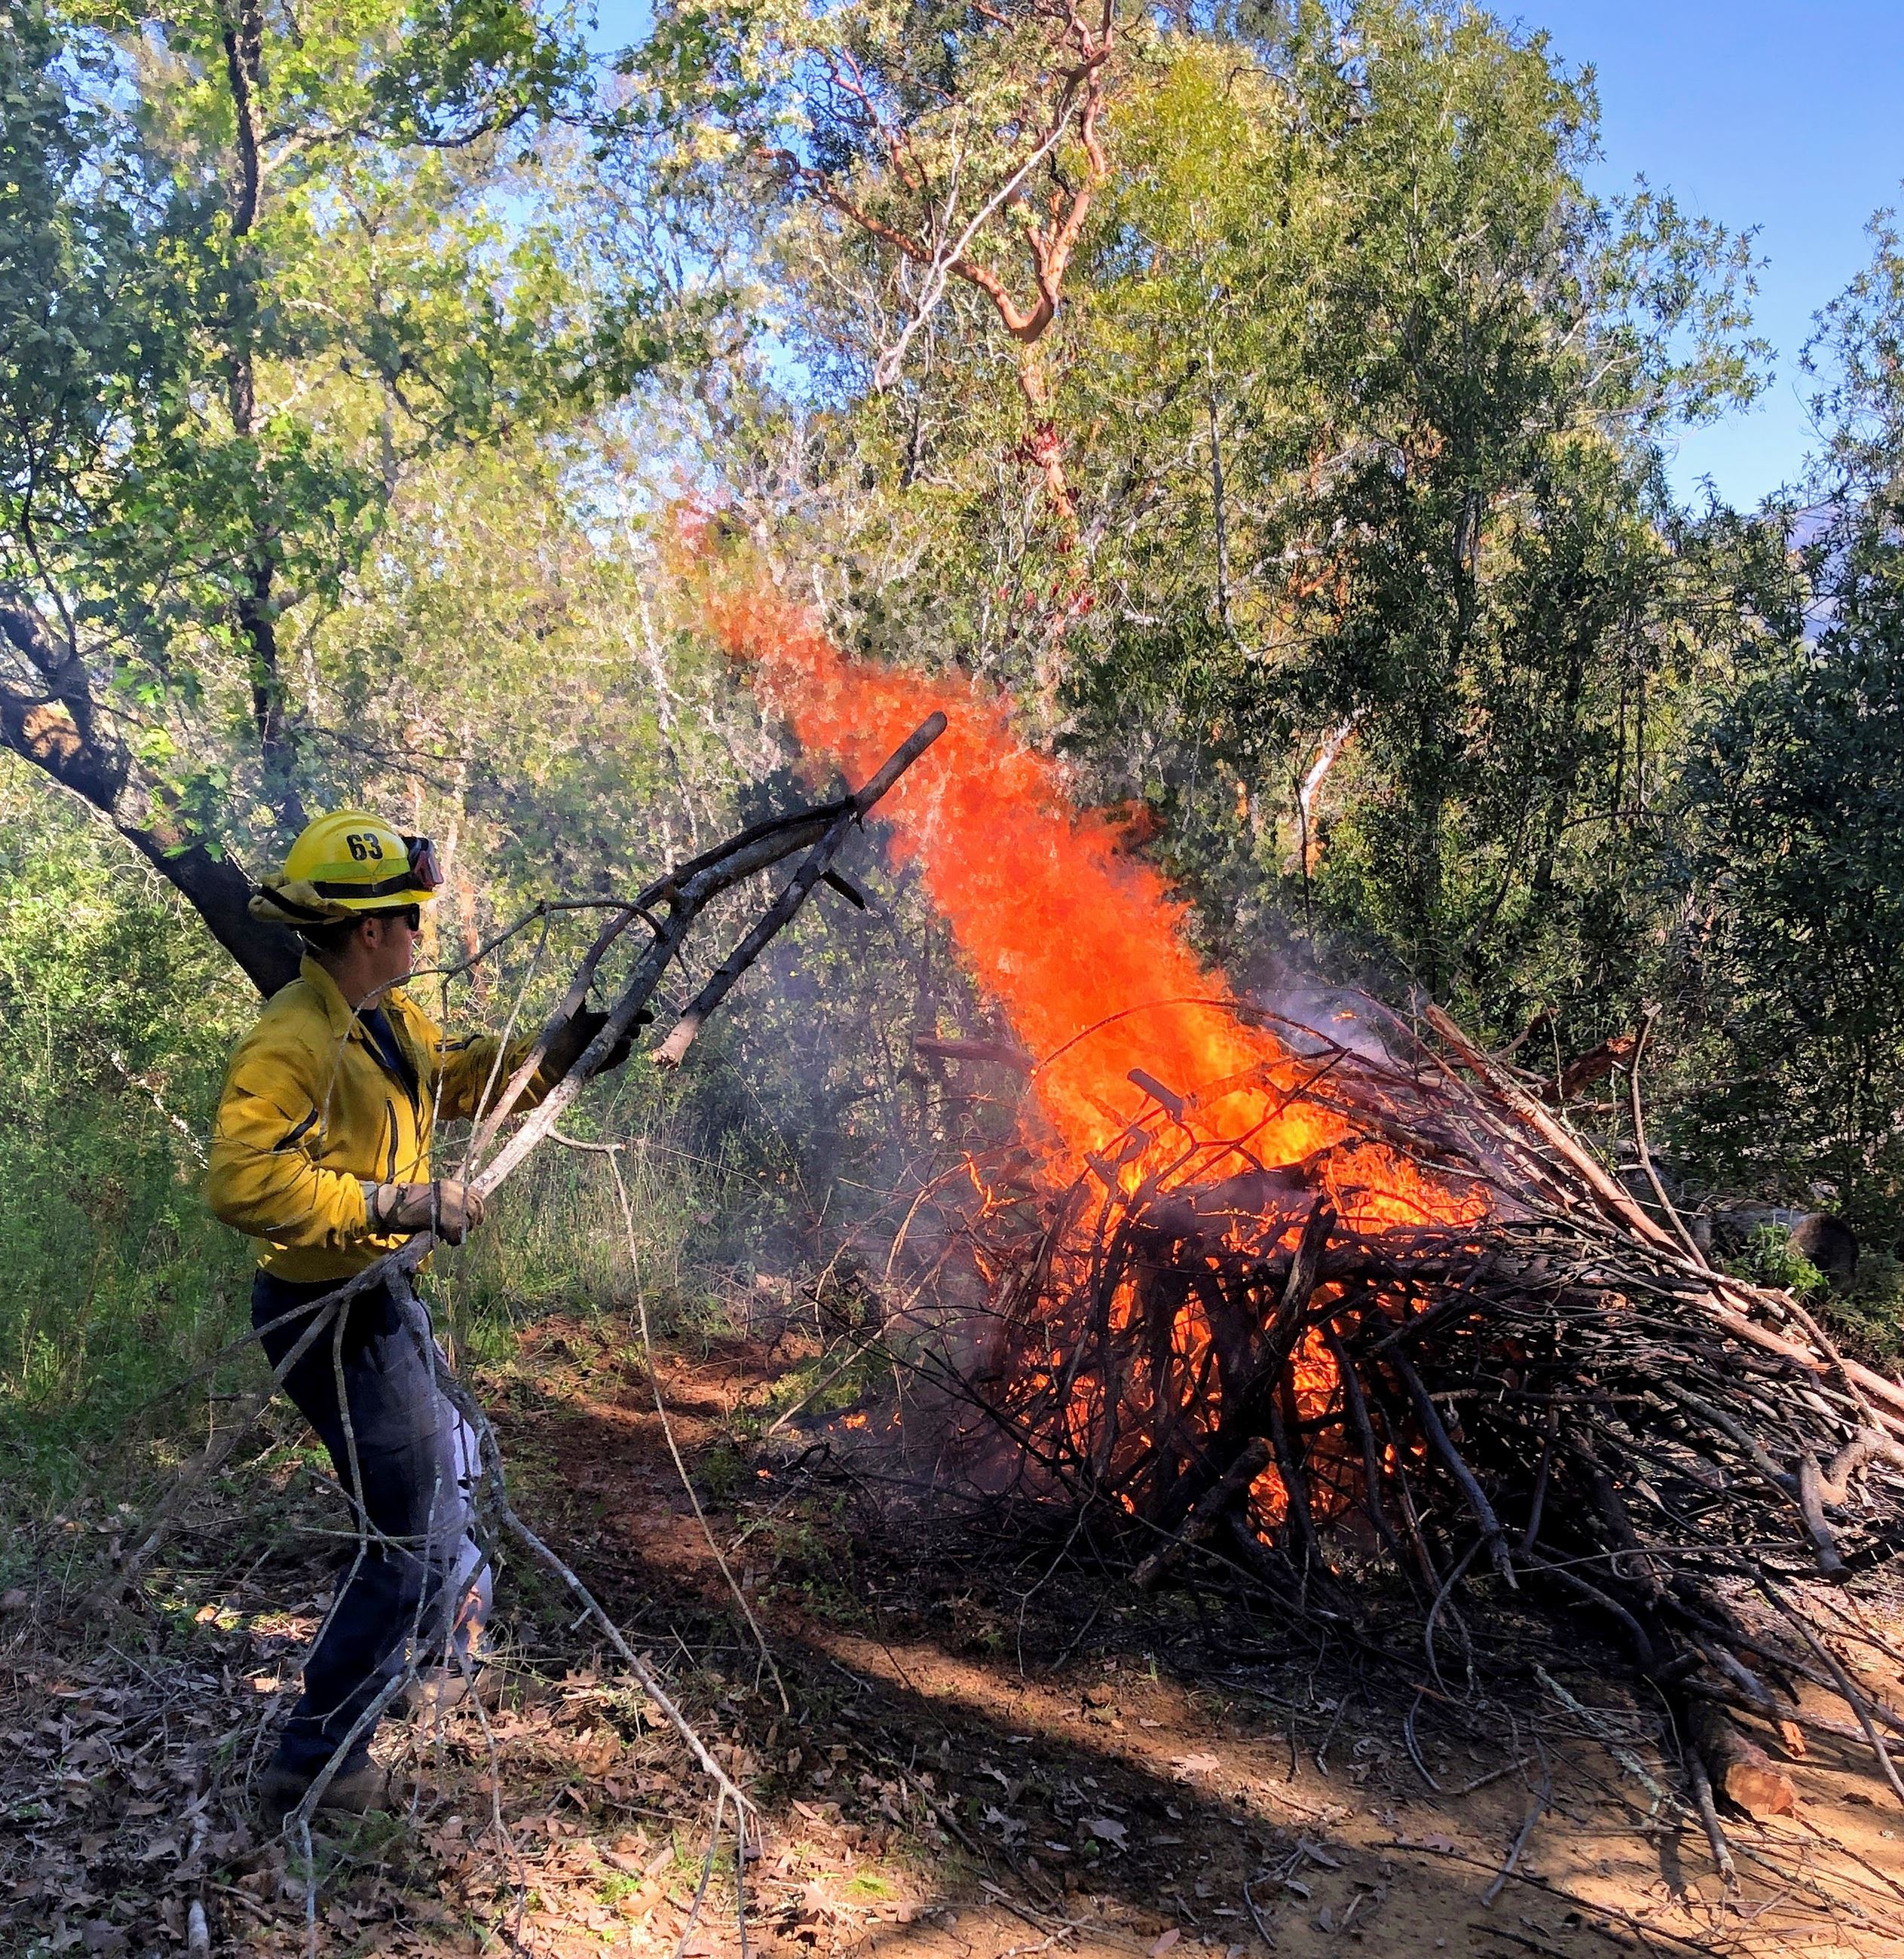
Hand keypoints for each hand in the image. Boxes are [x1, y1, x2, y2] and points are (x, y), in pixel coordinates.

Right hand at [369, 1179, 485, 1244]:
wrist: (397, 1205)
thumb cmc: (411, 1200)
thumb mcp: (435, 1193)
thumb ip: (451, 1198)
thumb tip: (466, 1210)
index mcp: (453, 1185)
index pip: (477, 1194)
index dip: (478, 1205)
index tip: (476, 1215)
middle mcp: (456, 1193)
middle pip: (476, 1209)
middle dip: (473, 1220)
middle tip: (467, 1228)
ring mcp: (454, 1206)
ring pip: (469, 1222)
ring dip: (463, 1230)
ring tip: (454, 1234)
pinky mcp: (450, 1221)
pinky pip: (459, 1234)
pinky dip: (455, 1239)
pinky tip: (448, 1240)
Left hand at [543, 1001, 645, 1078]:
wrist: (548, 1061)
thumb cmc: (558, 1034)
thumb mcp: (571, 1010)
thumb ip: (581, 991)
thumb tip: (585, 965)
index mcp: (597, 1020)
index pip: (622, 1015)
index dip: (638, 1015)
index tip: (649, 1016)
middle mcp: (602, 1034)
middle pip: (627, 1029)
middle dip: (634, 1027)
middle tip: (635, 1028)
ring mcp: (603, 1049)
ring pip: (624, 1044)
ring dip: (628, 1040)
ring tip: (626, 1038)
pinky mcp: (602, 1064)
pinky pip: (617, 1058)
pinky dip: (621, 1054)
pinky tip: (622, 1048)